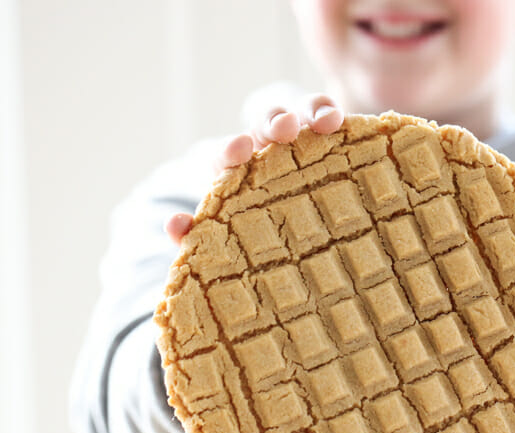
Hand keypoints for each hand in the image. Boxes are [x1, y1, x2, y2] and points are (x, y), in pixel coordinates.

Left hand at [163, 93, 344, 242]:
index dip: (229, 152)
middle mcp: (262, 148)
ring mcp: (295, 139)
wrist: (288, 229)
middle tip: (283, 131)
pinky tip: (340, 122)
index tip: (236, 154)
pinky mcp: (324, 137)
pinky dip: (328, 112)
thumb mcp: (221, 239)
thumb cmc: (249, 236)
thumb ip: (195, 235)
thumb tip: (174, 227)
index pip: (226, 155)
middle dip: (271, 122)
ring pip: (296, 111)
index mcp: (234, 171)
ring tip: (323, 123)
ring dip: (307, 112)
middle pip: (261, 124)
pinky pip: (324, 116)